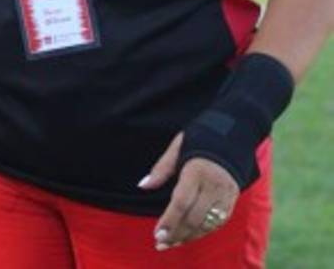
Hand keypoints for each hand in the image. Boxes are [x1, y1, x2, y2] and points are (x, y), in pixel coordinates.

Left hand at [138, 132, 239, 250]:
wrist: (234, 134)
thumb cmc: (200, 138)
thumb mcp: (178, 147)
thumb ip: (161, 168)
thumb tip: (143, 185)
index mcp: (197, 169)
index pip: (182, 202)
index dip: (169, 220)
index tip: (157, 233)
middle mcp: (213, 185)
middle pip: (193, 217)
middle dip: (176, 233)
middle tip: (160, 243)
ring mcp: (225, 194)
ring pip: (206, 224)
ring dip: (188, 237)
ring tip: (171, 243)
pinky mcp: (232, 200)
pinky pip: (217, 223)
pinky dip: (202, 232)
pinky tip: (189, 236)